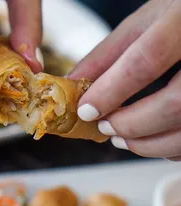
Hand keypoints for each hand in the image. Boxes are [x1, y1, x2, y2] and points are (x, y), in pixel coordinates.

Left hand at [69, 0, 180, 159]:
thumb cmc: (176, 18)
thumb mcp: (142, 25)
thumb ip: (106, 56)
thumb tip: (73, 84)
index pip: (145, 61)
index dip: (110, 92)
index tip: (86, 111)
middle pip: (173, 105)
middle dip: (129, 125)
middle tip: (105, 128)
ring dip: (146, 144)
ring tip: (121, 138)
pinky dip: (165, 148)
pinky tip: (149, 138)